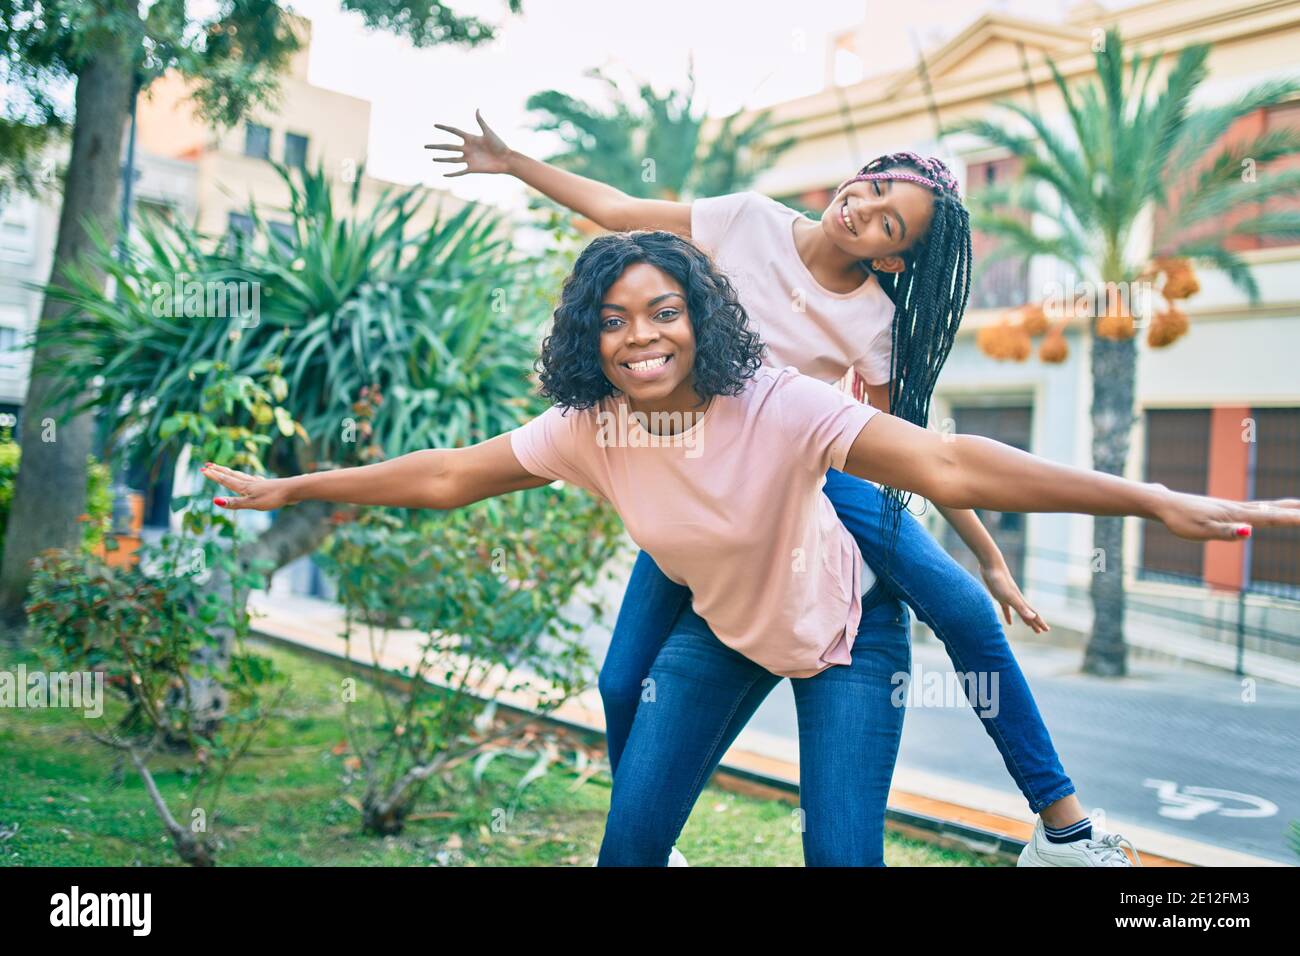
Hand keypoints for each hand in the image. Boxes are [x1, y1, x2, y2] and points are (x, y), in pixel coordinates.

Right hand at [201, 462, 294, 511]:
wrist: (294, 490)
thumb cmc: (274, 497)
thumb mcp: (253, 504)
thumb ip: (235, 503)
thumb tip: (215, 501)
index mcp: (245, 487)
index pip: (226, 480)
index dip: (214, 476)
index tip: (203, 470)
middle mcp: (250, 483)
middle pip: (232, 475)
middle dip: (219, 471)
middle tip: (208, 465)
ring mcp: (260, 483)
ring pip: (241, 476)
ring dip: (231, 473)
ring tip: (225, 470)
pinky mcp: (268, 485)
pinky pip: (253, 480)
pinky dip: (247, 478)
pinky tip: (253, 478)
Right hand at [424, 109, 511, 176]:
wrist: (507, 159)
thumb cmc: (499, 145)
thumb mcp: (489, 132)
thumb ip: (481, 122)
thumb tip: (477, 109)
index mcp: (470, 138)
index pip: (454, 131)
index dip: (444, 128)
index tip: (434, 125)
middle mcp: (467, 148)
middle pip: (448, 147)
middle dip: (437, 147)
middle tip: (425, 146)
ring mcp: (469, 159)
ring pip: (452, 159)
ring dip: (442, 159)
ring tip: (432, 159)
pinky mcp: (472, 169)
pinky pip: (460, 171)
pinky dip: (452, 173)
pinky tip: (444, 174)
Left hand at [980, 559, 1048, 633]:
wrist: (991, 565)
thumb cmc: (1000, 581)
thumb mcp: (1010, 597)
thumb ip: (1021, 607)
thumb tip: (1033, 617)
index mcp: (1020, 601)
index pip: (1033, 614)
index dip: (1040, 622)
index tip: (1047, 630)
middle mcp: (1017, 599)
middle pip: (1027, 614)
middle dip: (1034, 623)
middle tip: (1040, 632)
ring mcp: (1008, 597)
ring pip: (1019, 611)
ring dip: (1024, 619)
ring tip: (1029, 626)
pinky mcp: (999, 596)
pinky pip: (1006, 609)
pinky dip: (1008, 616)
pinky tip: (1009, 622)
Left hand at [1153, 487, 1299, 539]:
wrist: (1164, 505)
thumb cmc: (1180, 521)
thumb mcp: (1201, 531)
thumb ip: (1226, 532)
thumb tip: (1249, 532)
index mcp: (1237, 515)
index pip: (1271, 518)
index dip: (1292, 519)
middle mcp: (1238, 509)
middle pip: (1273, 509)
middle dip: (1295, 511)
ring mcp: (1232, 508)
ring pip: (1265, 507)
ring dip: (1284, 508)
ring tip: (1299, 508)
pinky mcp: (1224, 509)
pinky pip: (1254, 508)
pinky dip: (1269, 509)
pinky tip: (1267, 511)